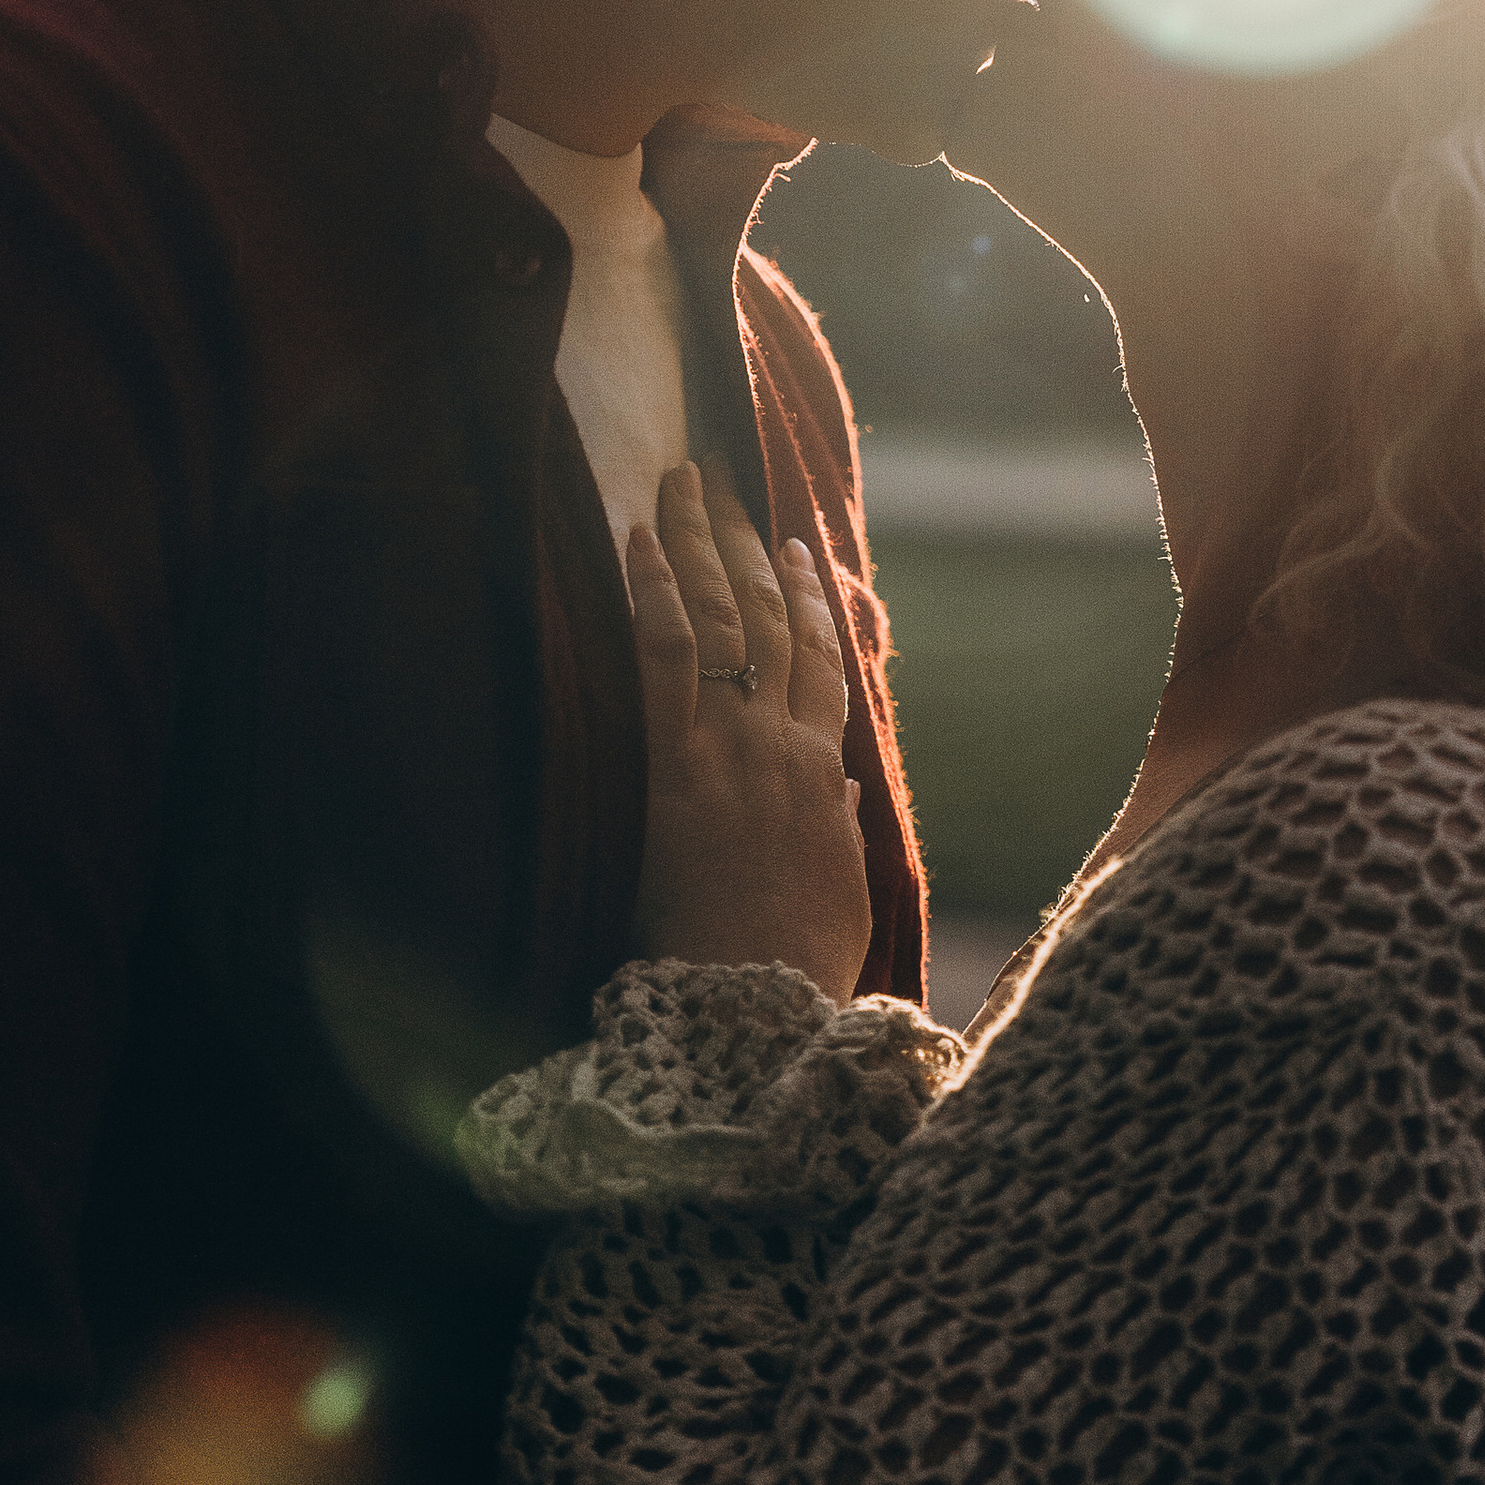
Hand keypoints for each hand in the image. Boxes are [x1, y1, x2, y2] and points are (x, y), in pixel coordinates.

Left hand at [627, 459, 873, 1001]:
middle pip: (771, 620)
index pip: (822, 662)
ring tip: (684, 482)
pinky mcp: (676, 762)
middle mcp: (784, 743)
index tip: (798, 548)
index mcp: (824, 774)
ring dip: (703, 541)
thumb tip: (844, 794)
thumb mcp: (838, 892)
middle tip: (726, 480)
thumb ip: (839, 832)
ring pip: (724, 618)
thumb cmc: (796, 963)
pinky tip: (639, 540)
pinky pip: (666, 654)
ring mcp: (732, 746)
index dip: (810, 598)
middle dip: (748, 543)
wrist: (758, 1003)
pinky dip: (655, 590)